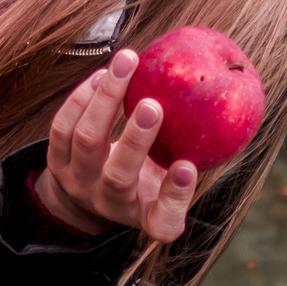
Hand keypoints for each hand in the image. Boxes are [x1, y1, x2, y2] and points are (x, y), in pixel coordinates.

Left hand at [34, 49, 195, 243]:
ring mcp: (78, 184)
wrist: (88, 196)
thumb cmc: (146, 180)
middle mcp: (110, 205)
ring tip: (126, 64)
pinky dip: (82, 97)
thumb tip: (231, 103)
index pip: (164, 221)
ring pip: (85, 142)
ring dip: (105, 100)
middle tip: (153, 105)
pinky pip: (62, 127)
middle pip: (118, 177)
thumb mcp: (170, 181)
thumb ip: (194, 154)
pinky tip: (102, 75)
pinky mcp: (55, 162)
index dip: (176, 195)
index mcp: (147, 218)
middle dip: (135, 140)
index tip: (187, 166)